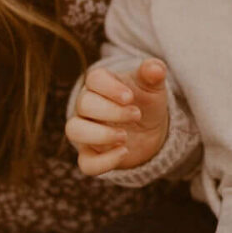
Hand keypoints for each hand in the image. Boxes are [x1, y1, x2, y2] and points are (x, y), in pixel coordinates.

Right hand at [66, 57, 169, 175]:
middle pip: (83, 104)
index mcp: (100, 84)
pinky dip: (104, 162)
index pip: (93, 79)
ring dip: (100, 135)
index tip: (130, 97)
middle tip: (136, 115)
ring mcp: (86, 131)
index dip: (110, 87)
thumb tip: (156, 69)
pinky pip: (86, 163)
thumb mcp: (152, 86)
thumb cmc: (145, 101)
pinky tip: (124, 152)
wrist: (150, 129)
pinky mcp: (91, 155)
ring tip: (124, 137)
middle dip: (111, 111)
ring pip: (74, 130)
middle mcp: (86, 106)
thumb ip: (153, 73)